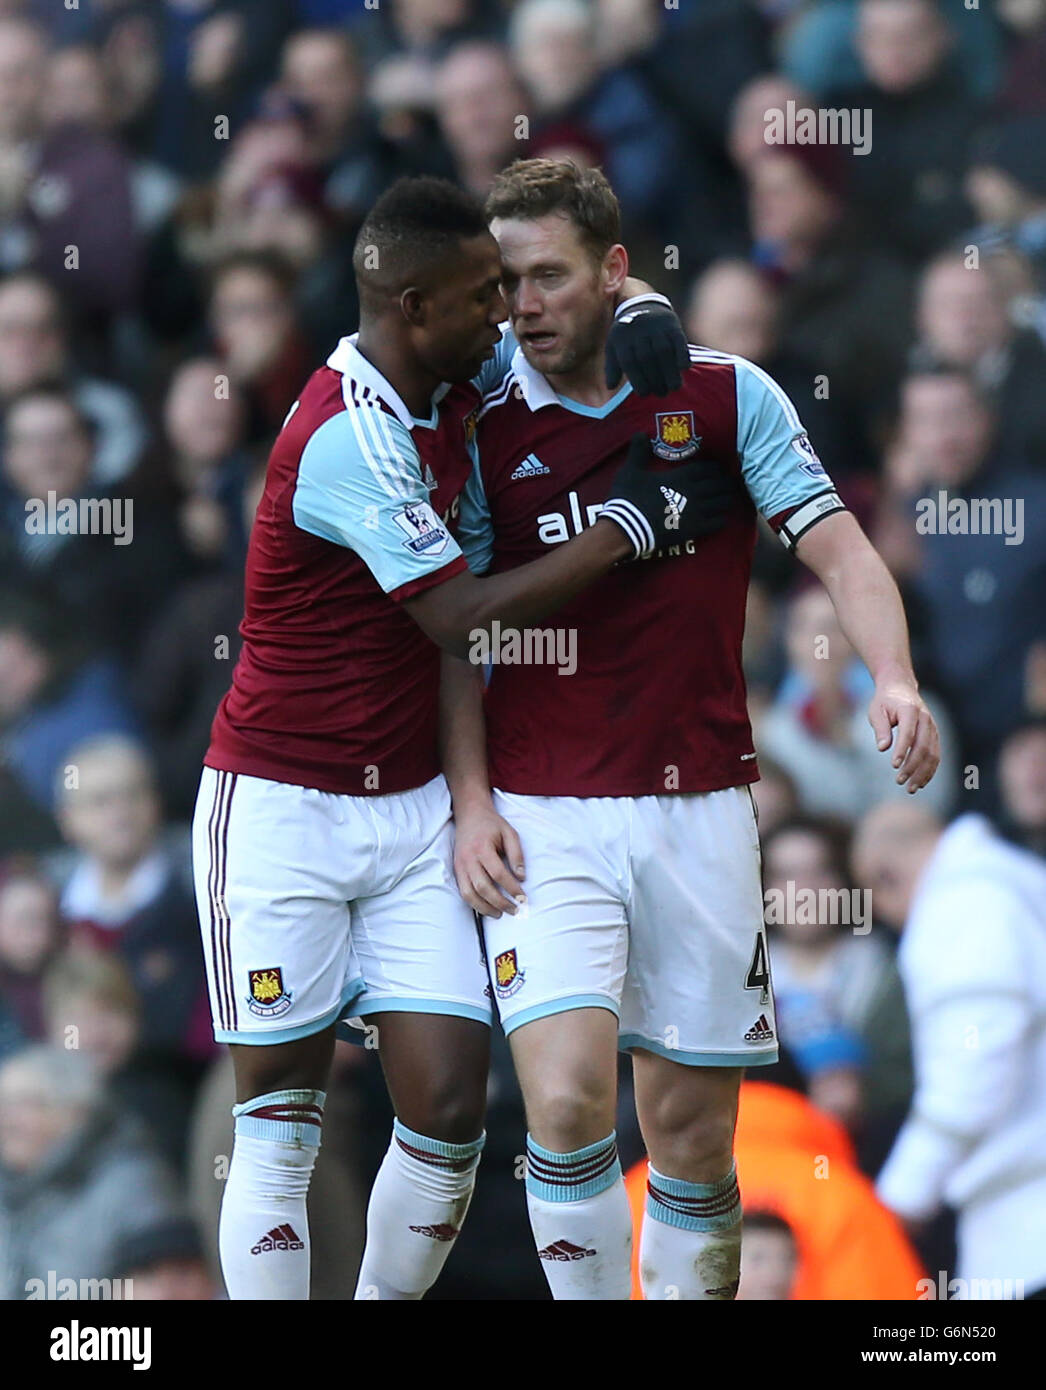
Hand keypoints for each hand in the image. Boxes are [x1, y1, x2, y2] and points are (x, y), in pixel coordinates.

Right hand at [452, 803, 525, 917]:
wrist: (469, 814)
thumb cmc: (491, 824)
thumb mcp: (509, 833)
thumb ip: (517, 854)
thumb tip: (522, 877)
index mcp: (482, 847)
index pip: (498, 873)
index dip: (511, 888)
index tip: (522, 897)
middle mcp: (468, 858)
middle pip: (483, 887)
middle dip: (500, 902)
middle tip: (514, 910)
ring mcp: (460, 866)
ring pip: (469, 894)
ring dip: (485, 908)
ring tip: (500, 914)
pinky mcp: (456, 870)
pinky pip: (463, 892)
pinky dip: (474, 903)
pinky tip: (486, 908)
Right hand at [600, 432, 739, 558]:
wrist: (627, 528)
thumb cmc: (628, 498)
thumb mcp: (630, 471)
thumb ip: (638, 452)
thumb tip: (640, 434)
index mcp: (681, 476)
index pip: (708, 468)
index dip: (715, 468)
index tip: (718, 468)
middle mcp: (694, 491)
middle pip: (719, 484)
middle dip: (725, 482)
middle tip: (728, 482)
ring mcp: (696, 511)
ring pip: (722, 502)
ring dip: (726, 499)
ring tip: (728, 499)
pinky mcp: (695, 529)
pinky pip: (717, 523)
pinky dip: (721, 520)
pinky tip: (721, 519)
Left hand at [605, 299, 688, 396]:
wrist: (642, 304)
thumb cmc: (627, 333)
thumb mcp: (614, 345)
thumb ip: (612, 366)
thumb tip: (609, 387)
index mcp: (623, 339)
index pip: (629, 362)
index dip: (638, 380)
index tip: (645, 393)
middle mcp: (639, 333)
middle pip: (647, 359)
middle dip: (655, 379)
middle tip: (661, 393)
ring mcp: (656, 328)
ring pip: (664, 352)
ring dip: (670, 372)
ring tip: (674, 387)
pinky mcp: (672, 325)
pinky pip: (679, 340)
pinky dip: (682, 354)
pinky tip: (684, 368)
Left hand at [867, 679, 939, 792]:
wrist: (901, 688)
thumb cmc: (885, 701)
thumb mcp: (876, 711)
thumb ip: (880, 728)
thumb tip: (883, 748)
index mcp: (910, 711)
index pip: (908, 733)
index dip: (902, 750)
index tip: (893, 766)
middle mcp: (926, 719)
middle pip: (923, 747)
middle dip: (912, 766)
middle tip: (899, 781)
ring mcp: (933, 728)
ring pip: (932, 754)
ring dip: (923, 773)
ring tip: (910, 788)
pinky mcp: (935, 735)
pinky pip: (936, 755)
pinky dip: (930, 770)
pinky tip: (920, 783)